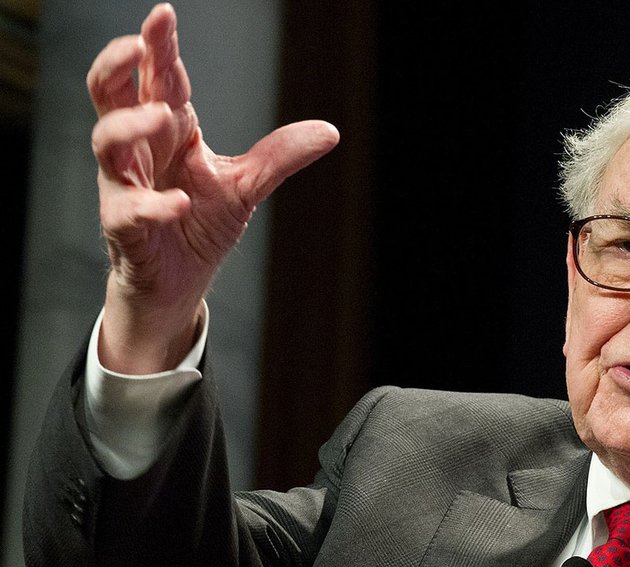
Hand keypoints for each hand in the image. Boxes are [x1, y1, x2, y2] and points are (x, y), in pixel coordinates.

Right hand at [88, 3, 337, 372]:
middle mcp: (140, 151)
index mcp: (168, 133)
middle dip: (118, 65)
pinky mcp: (124, 226)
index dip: (157, 47)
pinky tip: (182, 202)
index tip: (163, 13)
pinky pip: (128, 210)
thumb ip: (279, 155)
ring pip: (105, 141)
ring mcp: (125, 186)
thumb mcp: (246, 185)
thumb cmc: (200, 224)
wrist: (180, 283)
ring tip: (164, 116)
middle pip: (110, 94)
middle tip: (138, 44)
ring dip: (130, 125)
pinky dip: (155, 204)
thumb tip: (330, 131)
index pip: (158, 80)